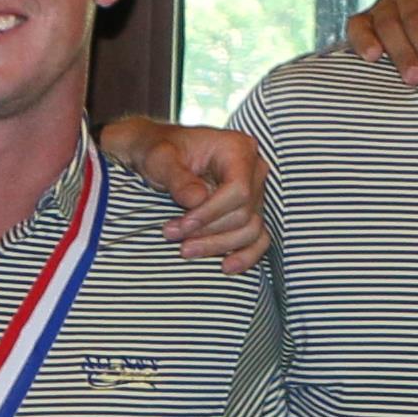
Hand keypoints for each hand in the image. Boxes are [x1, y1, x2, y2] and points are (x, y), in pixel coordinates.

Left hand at [102, 119, 271, 270]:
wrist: (161, 157)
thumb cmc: (160, 152)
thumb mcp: (160, 158)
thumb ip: (177, 176)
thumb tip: (197, 199)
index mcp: (238, 149)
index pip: (238, 190)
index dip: (211, 213)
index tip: (182, 225)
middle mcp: (254, 170)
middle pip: (243, 214)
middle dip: (207, 231)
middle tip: (172, 235)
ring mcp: (255, 193)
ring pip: (250, 230)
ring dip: (219, 246)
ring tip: (185, 250)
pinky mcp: (251, 213)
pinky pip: (258, 239)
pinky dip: (245, 255)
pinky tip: (226, 267)